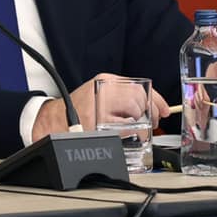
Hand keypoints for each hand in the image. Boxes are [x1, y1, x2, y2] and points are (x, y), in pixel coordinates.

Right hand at [35, 75, 171, 140]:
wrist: (52, 120)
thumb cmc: (78, 110)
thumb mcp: (99, 94)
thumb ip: (122, 96)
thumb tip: (151, 106)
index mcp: (107, 80)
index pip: (141, 87)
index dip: (157, 100)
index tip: (164, 110)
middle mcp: (104, 89)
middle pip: (140, 99)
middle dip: (150, 114)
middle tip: (151, 123)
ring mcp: (101, 105)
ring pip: (134, 112)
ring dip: (141, 124)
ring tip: (136, 129)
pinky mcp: (97, 122)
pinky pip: (125, 128)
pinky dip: (131, 133)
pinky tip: (127, 135)